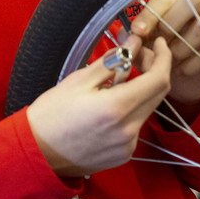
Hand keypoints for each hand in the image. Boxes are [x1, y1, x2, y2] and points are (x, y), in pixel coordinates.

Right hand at [27, 35, 170, 177]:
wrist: (35, 153)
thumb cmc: (50, 115)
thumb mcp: (78, 80)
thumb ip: (112, 61)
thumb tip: (134, 44)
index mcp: (116, 108)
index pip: (159, 79)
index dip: (164, 58)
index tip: (159, 43)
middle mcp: (127, 130)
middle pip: (158, 94)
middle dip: (154, 70)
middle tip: (139, 55)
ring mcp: (127, 146)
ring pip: (147, 109)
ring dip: (140, 90)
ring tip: (117, 80)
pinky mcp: (123, 155)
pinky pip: (136, 126)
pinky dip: (130, 110)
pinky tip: (111, 104)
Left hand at [130, 0, 199, 109]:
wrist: (184, 82)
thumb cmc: (163, 55)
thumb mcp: (144, 48)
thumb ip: (136, 41)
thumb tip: (128, 35)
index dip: (152, 12)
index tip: (138, 31)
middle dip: (171, 24)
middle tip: (159, 44)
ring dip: (182, 47)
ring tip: (171, 60)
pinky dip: (192, 64)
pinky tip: (182, 70)